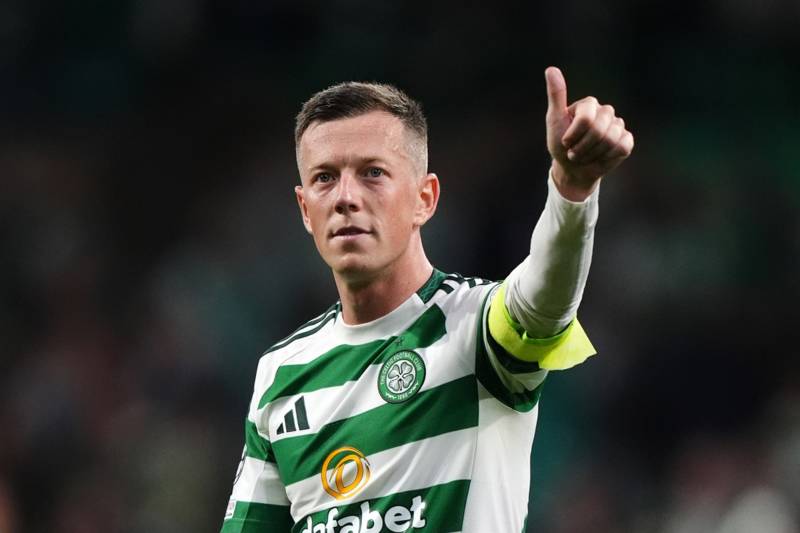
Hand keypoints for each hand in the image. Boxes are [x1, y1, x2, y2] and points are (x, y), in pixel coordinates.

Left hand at [545, 66, 633, 200]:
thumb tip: (551, 69)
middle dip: (583, 147)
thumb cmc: (561, 145)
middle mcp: (606, 111)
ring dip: (593, 154)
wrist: (573, 169)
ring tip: (586, 155)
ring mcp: (618, 125)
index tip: (565, 142)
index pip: (586, 119)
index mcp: (589, 104)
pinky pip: (623, 146)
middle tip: (575, 152)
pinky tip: (601, 157)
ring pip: (611, 139)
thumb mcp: (554, 120)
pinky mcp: (626, 140)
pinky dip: (608, 157)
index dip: (574, 135)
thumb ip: (556, 95)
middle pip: (599, 130)